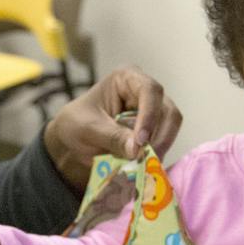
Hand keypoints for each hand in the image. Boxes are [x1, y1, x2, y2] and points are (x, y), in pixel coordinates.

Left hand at [43, 67, 182, 189]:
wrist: (73, 139)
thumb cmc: (77, 124)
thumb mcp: (88, 129)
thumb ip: (112, 137)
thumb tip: (136, 150)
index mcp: (126, 78)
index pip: (149, 91)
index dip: (150, 116)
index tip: (141, 141)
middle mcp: (144, 91)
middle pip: (167, 110)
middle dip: (159, 136)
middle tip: (147, 158)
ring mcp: (152, 111)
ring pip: (170, 127)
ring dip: (159, 147)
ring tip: (144, 165)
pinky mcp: (154, 130)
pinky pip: (163, 141)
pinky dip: (155, 154)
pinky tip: (144, 166)